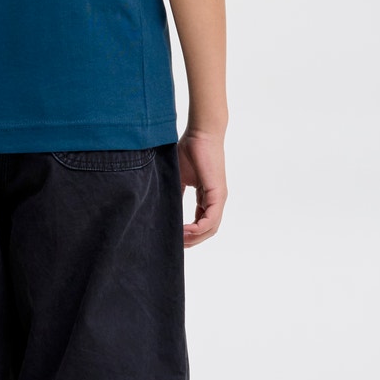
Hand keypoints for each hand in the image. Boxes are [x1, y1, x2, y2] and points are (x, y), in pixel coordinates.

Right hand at [177, 128, 226, 245]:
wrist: (200, 133)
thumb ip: (174, 193)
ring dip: (195, 238)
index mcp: (207, 197)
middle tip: (174, 246)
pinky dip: (199, 229)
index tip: (172, 238)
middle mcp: (215, 200)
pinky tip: (185, 231)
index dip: (188, 234)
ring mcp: (219, 198)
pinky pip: (211, 219)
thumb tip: (160, 209)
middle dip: (191, 241)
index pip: (201, 223)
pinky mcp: (218, 193)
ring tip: (178, 241)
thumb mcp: (177, 177)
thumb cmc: (189, 150)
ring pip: (210, 228)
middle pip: (207, 231)